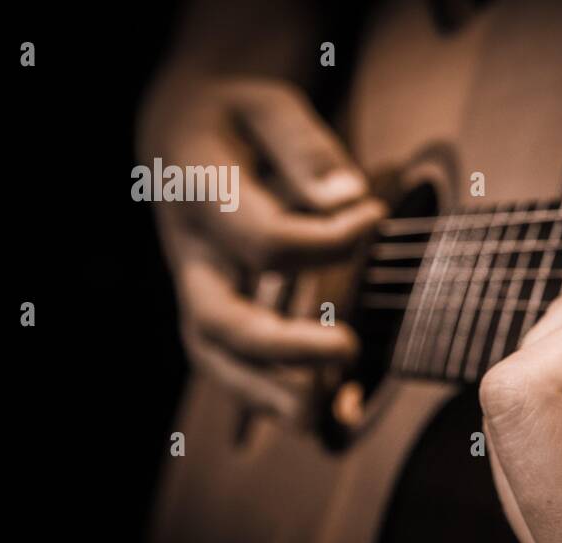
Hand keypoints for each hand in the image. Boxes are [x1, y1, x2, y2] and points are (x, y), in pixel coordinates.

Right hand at [140, 77, 385, 418]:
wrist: (186, 133)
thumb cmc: (239, 118)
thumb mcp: (268, 106)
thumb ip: (305, 150)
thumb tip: (349, 200)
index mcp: (199, 196)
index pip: (266, 240)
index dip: (328, 240)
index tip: (375, 216)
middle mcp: (193, 254)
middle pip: (219, 319)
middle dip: (281, 347)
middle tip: (347, 348)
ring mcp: (200, 289)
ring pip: (218, 357)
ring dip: (268, 395)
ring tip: (321, 418)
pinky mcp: (216, 311)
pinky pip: (233, 364)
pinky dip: (272, 399)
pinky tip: (326, 418)